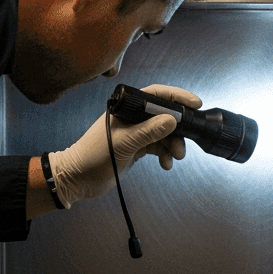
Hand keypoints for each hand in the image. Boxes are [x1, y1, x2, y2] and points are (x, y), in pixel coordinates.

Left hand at [48, 84, 201, 207]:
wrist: (77, 179)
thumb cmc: (91, 157)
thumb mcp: (123, 143)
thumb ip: (148, 131)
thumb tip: (172, 120)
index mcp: (125, 108)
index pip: (156, 95)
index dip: (177, 97)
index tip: (195, 103)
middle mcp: (131, 117)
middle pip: (164, 116)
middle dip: (178, 128)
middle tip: (186, 140)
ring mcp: (134, 132)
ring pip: (163, 133)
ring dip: (173, 144)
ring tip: (176, 156)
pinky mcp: (136, 147)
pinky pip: (158, 147)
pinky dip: (165, 154)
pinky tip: (166, 164)